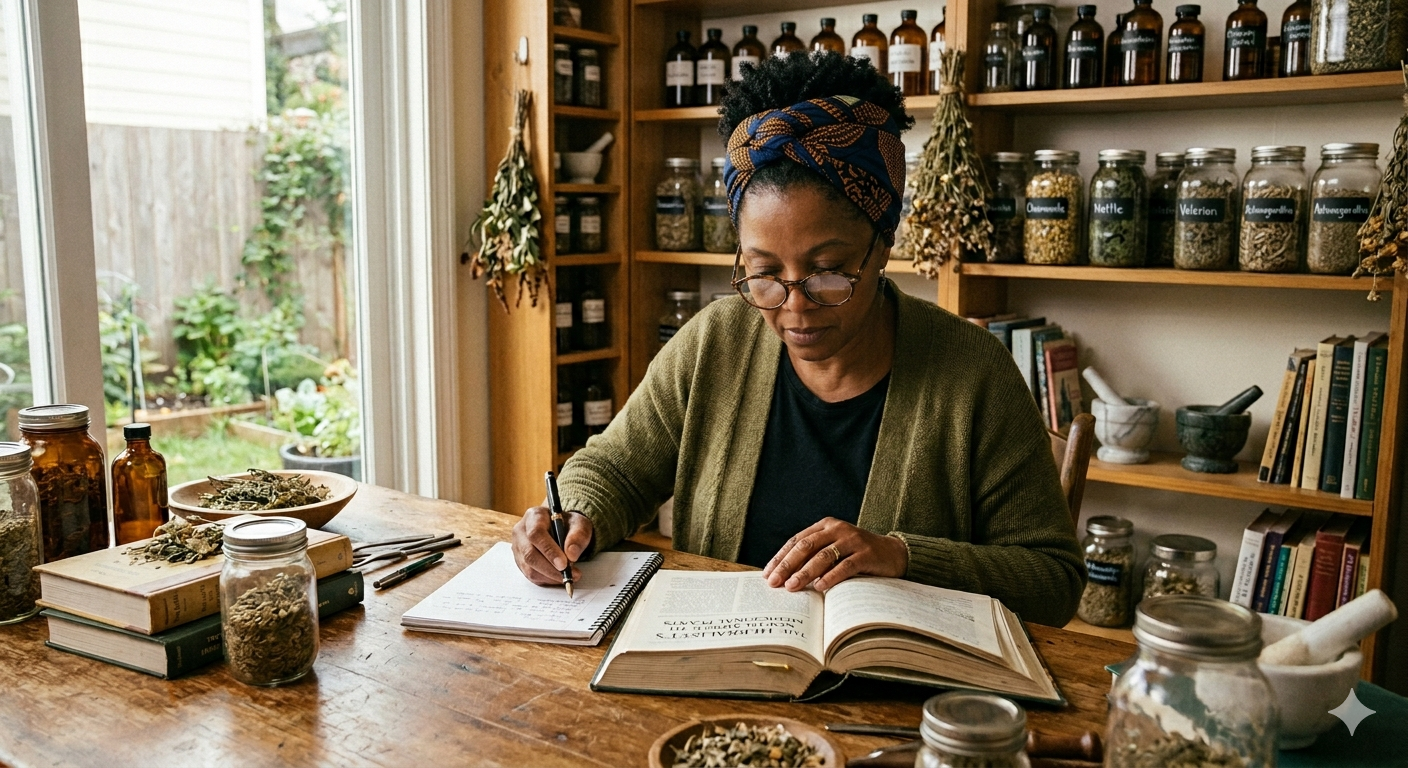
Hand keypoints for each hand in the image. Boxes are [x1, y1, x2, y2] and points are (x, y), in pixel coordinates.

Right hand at [511, 505, 593, 586]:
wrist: (561, 528)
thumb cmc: (568, 524)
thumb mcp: (579, 524)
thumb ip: (578, 536)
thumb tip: (571, 555)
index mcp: (534, 516)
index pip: (536, 534)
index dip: (549, 550)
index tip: (564, 564)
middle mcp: (521, 531)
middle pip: (530, 554)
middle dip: (551, 569)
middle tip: (569, 575)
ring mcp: (518, 548)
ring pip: (529, 568)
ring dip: (550, 576)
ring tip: (568, 576)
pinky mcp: (520, 561)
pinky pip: (531, 576)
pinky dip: (547, 580)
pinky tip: (559, 577)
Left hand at [763, 518, 907, 592]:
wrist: (893, 553)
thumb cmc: (857, 555)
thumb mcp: (834, 550)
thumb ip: (814, 557)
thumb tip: (785, 577)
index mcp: (825, 525)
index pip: (797, 540)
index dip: (781, 557)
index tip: (767, 574)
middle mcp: (837, 529)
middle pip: (806, 546)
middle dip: (788, 565)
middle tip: (775, 582)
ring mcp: (853, 540)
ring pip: (823, 556)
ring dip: (805, 573)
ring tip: (792, 587)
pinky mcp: (867, 554)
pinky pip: (845, 565)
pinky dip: (831, 576)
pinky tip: (820, 587)